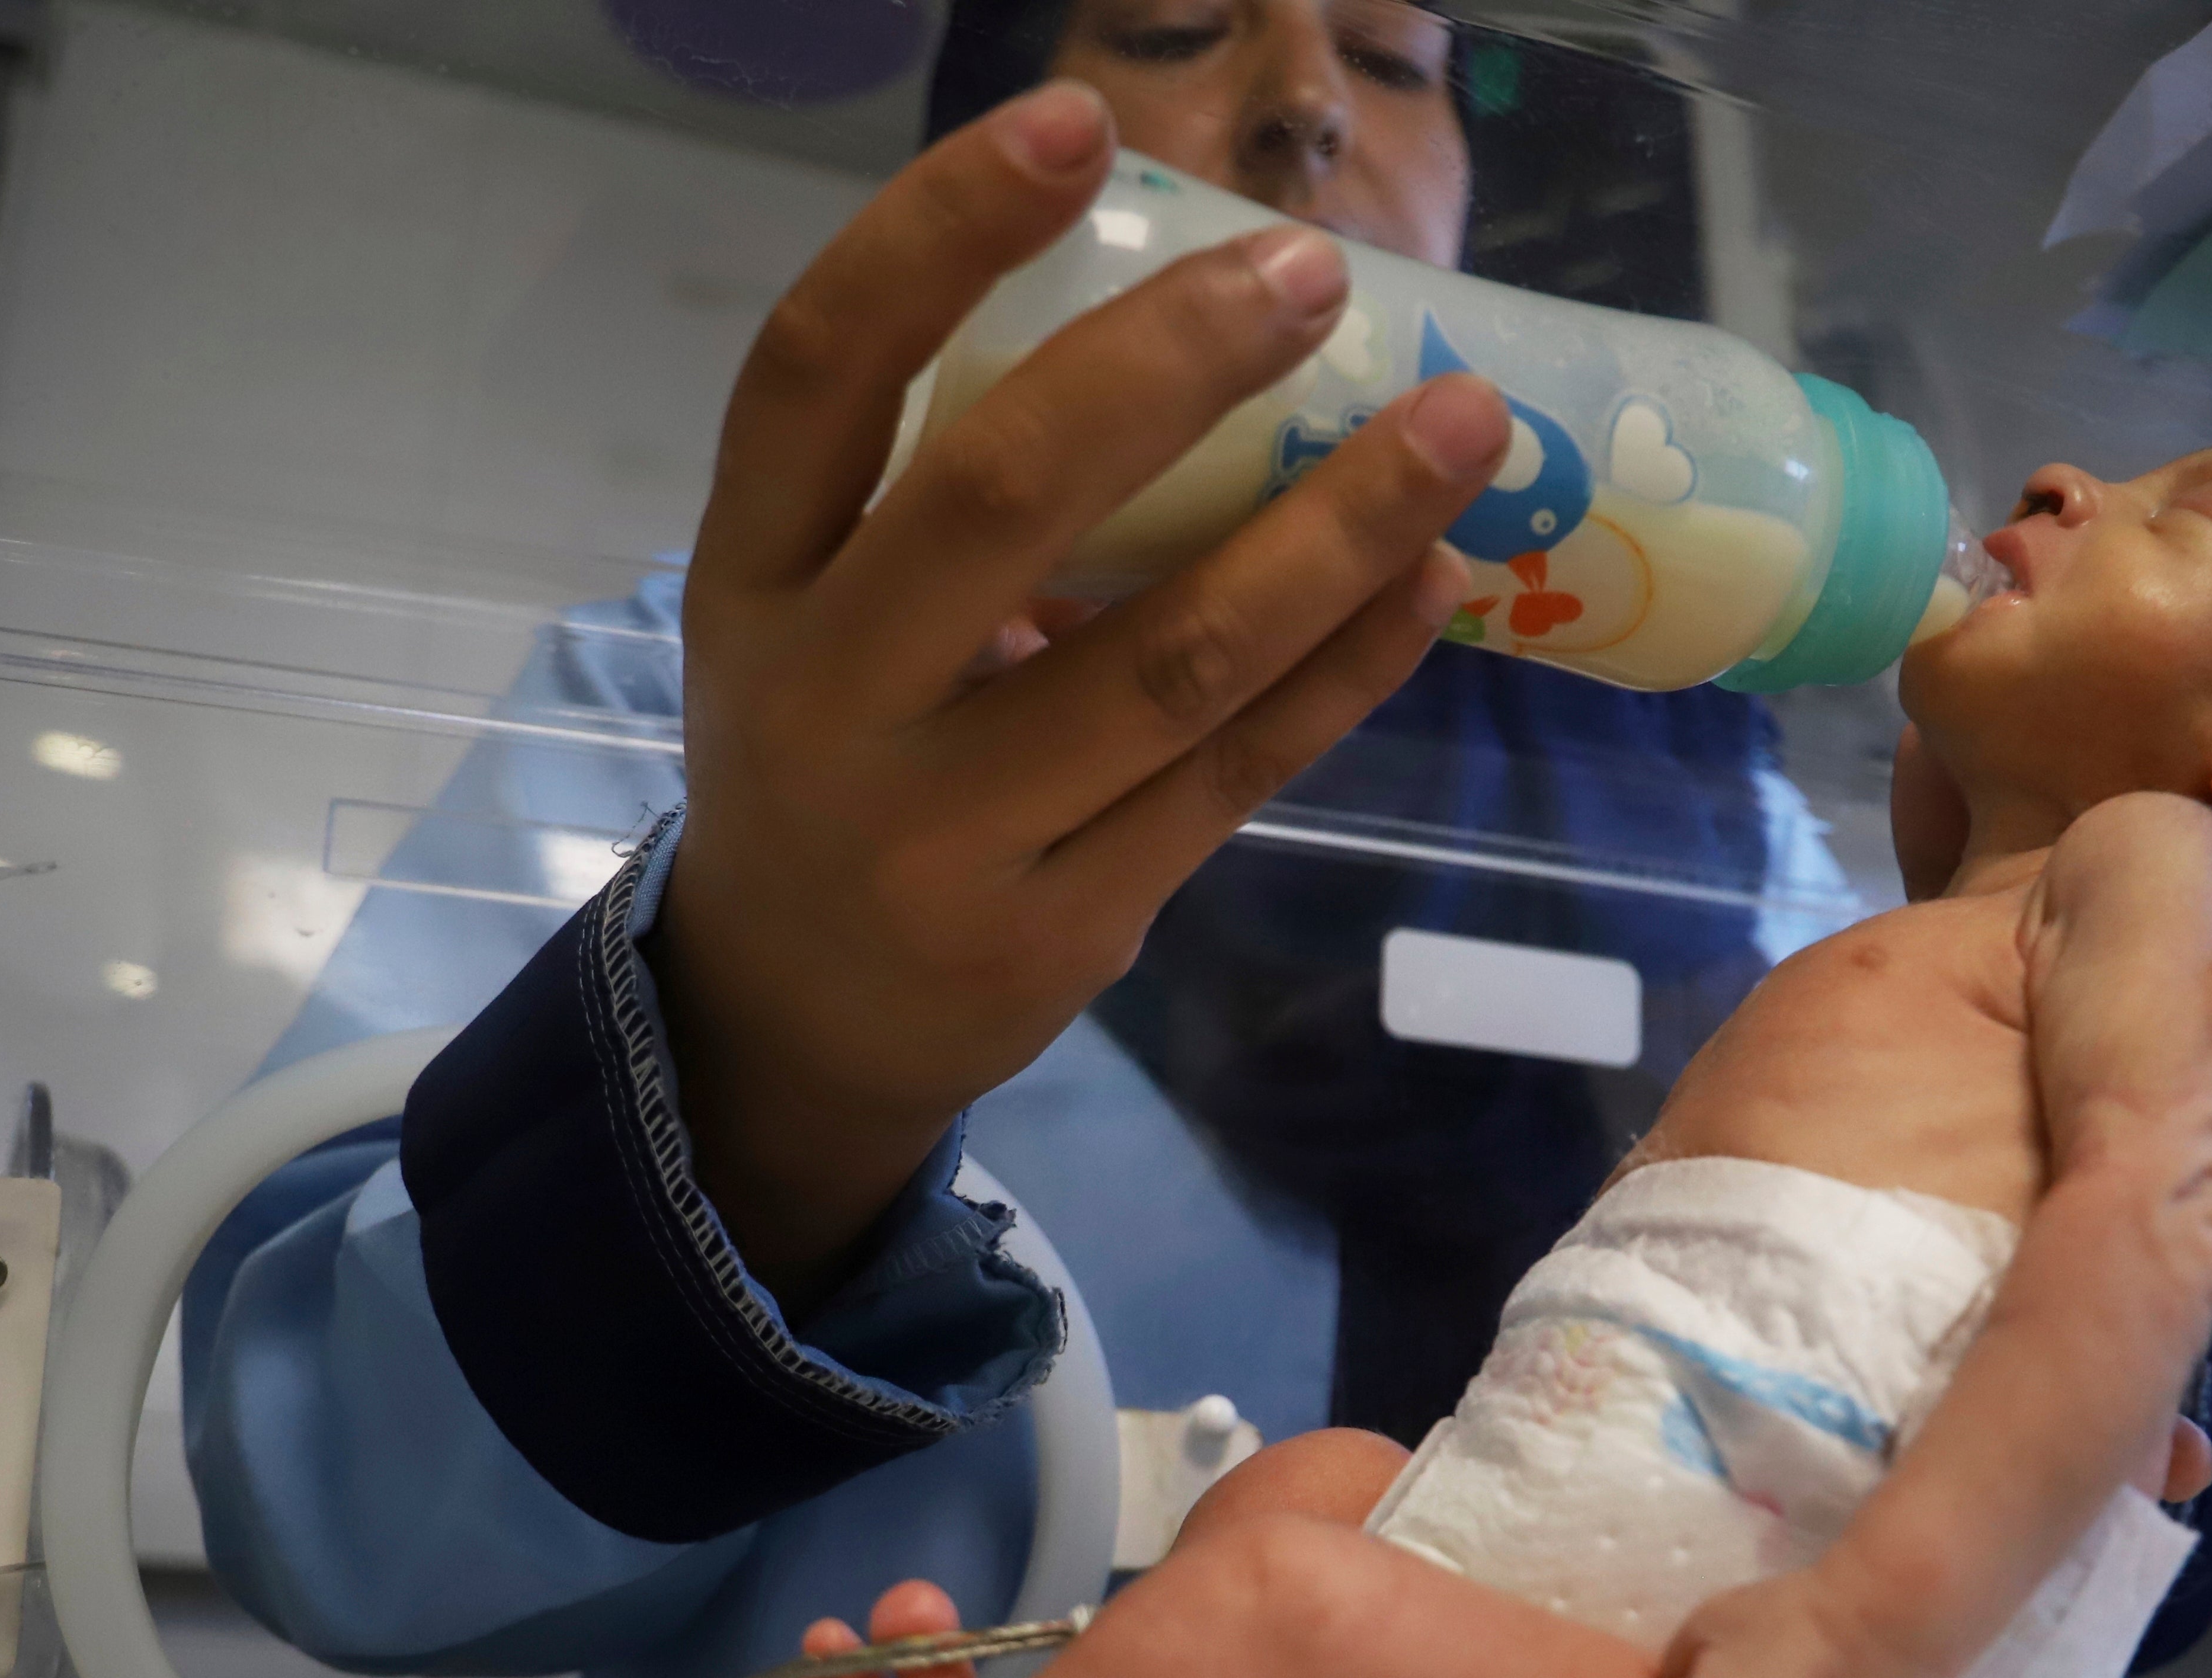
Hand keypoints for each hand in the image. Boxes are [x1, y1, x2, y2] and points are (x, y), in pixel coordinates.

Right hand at [654, 80, 1510, 1297]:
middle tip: (1310, 273)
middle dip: (1169, 366)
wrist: (791, 1023)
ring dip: (1331, 533)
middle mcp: (828, 698)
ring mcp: (943, 832)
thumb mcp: (817, 617)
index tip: (1066, 121)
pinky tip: (1431, 583)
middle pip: (999, 498)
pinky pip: (1233, 778)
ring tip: (1461, 428)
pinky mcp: (1059, 929)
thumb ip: (944, 494)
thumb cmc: (835, 758)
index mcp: (750, 580)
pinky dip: (1342, 671)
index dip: (934, 235)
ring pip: (1165, 662)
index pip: (819, 372)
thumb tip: (1194, 328)